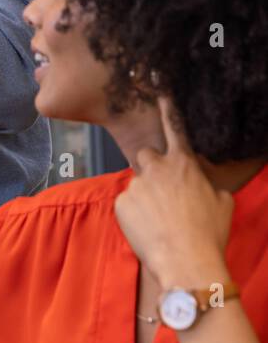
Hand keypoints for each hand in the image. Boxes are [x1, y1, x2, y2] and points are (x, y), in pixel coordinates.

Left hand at [114, 97, 233, 289]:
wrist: (186, 259)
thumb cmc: (209, 232)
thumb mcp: (222, 203)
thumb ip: (208, 186)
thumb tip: (204, 186)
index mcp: (184, 164)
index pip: (174, 128)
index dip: (166, 106)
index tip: (157, 84)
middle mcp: (157, 168)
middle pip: (146, 155)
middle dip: (152, 167)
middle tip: (161, 191)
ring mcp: (137, 184)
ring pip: (138, 183)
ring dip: (145, 195)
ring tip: (159, 220)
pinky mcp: (121, 201)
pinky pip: (127, 203)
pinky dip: (134, 214)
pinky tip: (148, 228)